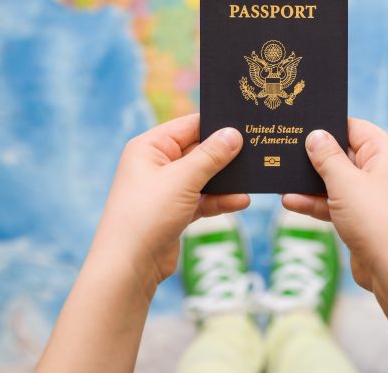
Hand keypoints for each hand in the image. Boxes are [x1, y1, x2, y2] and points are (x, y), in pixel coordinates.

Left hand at [91, 113, 247, 294]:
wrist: (129, 266)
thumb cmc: (147, 214)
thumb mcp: (183, 179)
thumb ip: (211, 155)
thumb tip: (233, 134)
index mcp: (150, 147)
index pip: (189, 125)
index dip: (216, 123)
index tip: (246, 122)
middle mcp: (157, 164)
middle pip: (199, 150)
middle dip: (226, 153)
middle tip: (258, 148)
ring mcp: (167, 189)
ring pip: (204, 176)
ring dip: (227, 180)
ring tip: (255, 176)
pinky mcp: (176, 211)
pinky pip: (203, 199)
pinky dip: (221, 200)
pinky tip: (242, 201)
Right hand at [282, 118, 387, 293]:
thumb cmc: (376, 221)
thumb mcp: (345, 182)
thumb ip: (327, 156)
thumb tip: (315, 135)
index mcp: (384, 154)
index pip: (353, 127)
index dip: (328, 124)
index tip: (300, 122)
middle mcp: (379, 171)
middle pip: (341, 153)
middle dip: (314, 155)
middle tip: (284, 147)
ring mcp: (369, 196)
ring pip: (334, 180)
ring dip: (309, 182)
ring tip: (280, 176)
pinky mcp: (360, 218)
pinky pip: (333, 203)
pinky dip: (314, 202)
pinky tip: (289, 201)